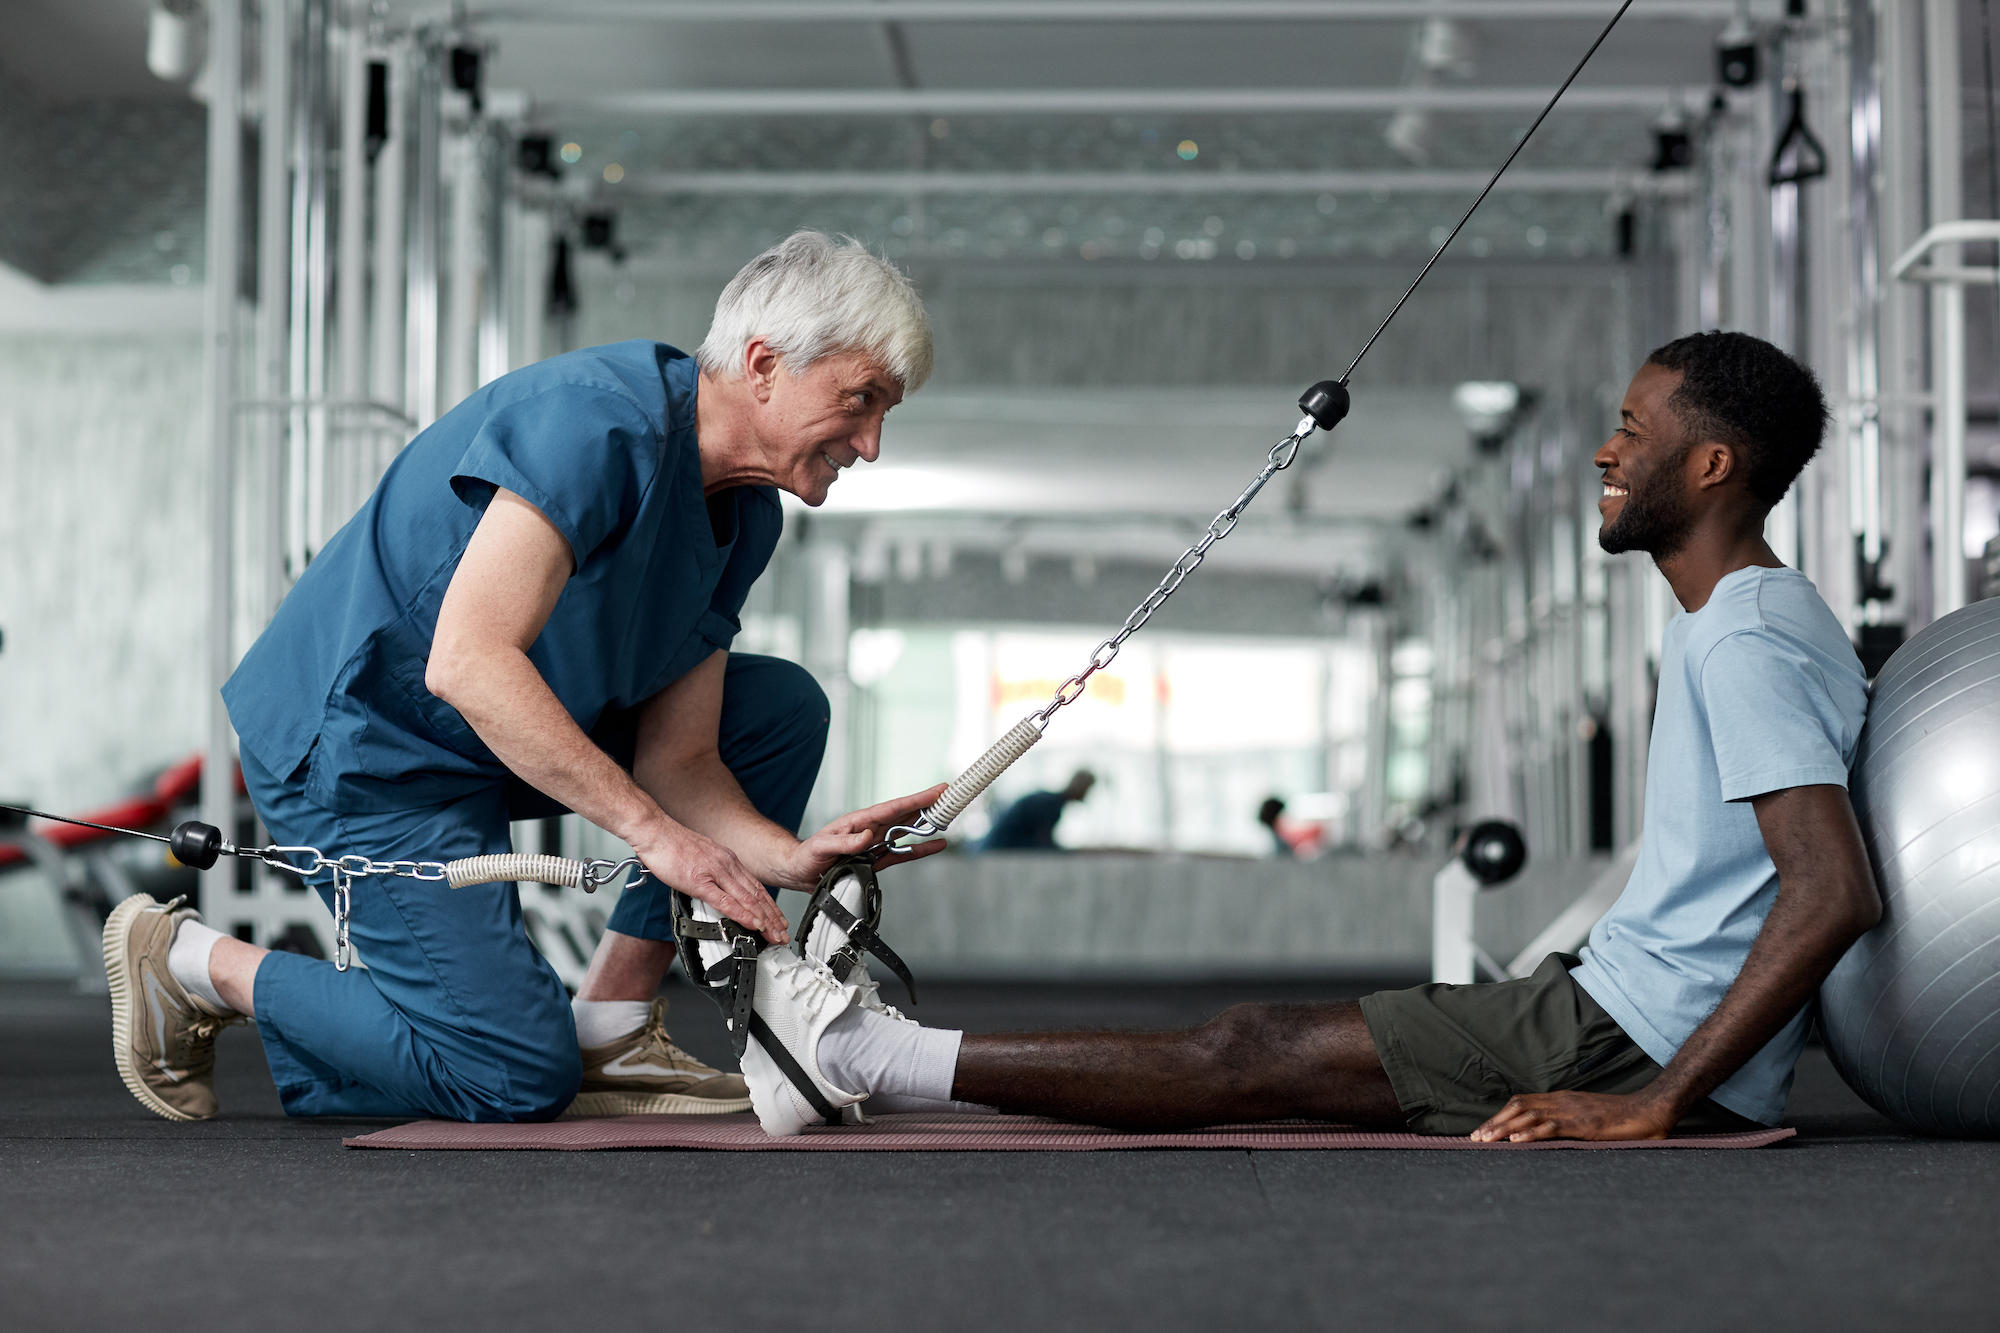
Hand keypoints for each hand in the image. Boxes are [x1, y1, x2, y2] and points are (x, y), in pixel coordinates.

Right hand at [631, 820, 790, 943]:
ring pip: (747, 899)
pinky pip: (725, 900)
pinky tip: (752, 924)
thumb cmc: (673, 845)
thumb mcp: (704, 858)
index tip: (778, 922)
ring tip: (774, 934)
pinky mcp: (699, 881)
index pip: (756, 888)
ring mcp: (715, 872)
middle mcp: (727, 865)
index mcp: (729, 860)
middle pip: (757, 895)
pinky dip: (742, 914)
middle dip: (772, 918)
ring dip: (764, 919)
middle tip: (783, 935)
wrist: (655, 831)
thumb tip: (722, 889)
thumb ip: (716, 873)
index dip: (770, 907)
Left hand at [773, 783, 950, 889]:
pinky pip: (903, 853)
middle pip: (906, 813)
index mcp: (860, 821)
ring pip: (907, 829)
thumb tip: (869, 836)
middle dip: (929, 804)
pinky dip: (920, 849)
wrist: (800, 871)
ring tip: (949, 814)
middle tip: (952, 795)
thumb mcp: (822, 848)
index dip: (916, 800)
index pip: (893, 808)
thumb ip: (845, 843)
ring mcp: (876, 843)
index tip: (937, 791)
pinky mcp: (876, 859)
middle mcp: (872, 829)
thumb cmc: (807, 855)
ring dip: (927, 822)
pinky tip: (937, 844)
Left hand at [1470, 1089, 1680, 1142]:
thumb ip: (1568, 1122)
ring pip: (1529, 1115)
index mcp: (1561, 1100)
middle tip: (1475, 1139)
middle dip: (1494, 1123)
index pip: (1521, 1103)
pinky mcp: (1584, 1123)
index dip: (1500, 1116)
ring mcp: (1572, 1111)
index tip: (1483, 1131)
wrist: (1650, 1111)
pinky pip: (1553, 1127)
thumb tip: (1547, 1134)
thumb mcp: (1588, 1118)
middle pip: (1519, 1106)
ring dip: (1505, 1128)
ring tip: (1487, 1141)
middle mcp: (1562, 1101)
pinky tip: (1517, 1141)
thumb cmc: (1621, 1118)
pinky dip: (1531, 1132)